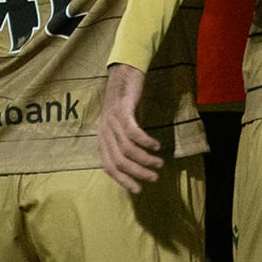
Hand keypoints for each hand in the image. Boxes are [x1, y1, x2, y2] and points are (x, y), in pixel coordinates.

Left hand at [98, 63, 165, 191]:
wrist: (124, 72)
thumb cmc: (126, 101)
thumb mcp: (120, 125)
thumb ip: (123, 142)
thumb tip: (135, 163)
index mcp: (101, 138)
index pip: (108, 166)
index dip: (123, 180)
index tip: (138, 189)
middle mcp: (104, 131)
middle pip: (119, 161)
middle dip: (137, 173)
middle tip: (154, 178)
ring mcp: (112, 120)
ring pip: (127, 149)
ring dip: (145, 159)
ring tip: (159, 163)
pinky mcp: (122, 110)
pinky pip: (133, 132)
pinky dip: (146, 142)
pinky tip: (156, 146)